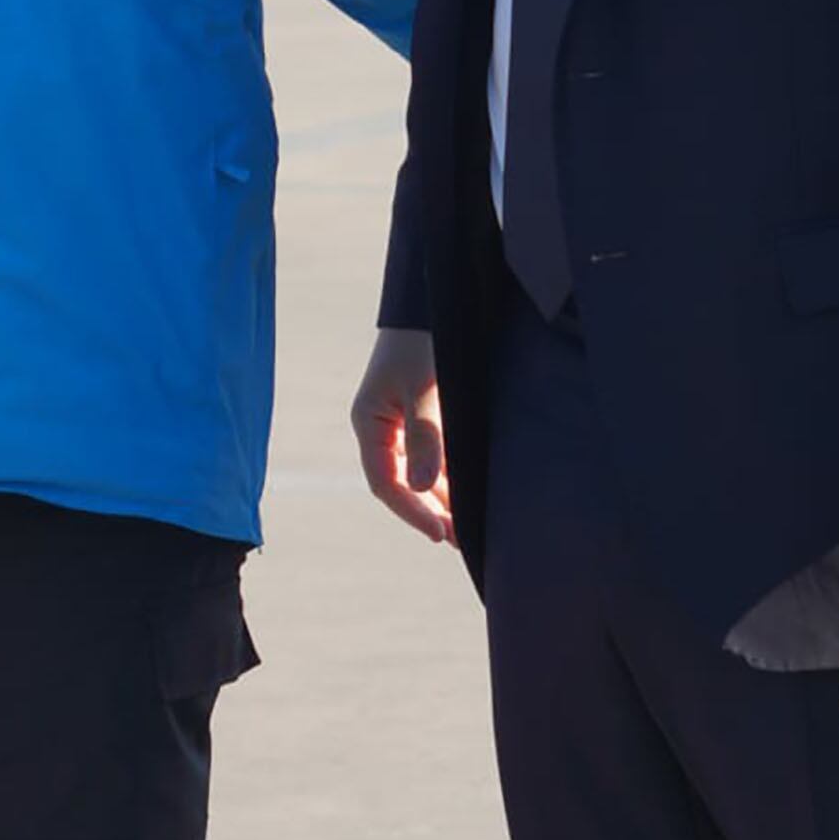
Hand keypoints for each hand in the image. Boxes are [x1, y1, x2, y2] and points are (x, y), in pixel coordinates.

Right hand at [350, 328, 455, 544]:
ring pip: (419, 472)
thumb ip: (426, 436)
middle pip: (402, 483)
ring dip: (441, 498)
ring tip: (468, 526)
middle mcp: (381, 426)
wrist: (434, 299)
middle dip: (429, 512)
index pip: (385, 482)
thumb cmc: (425, 340)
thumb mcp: (426, 388)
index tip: (439, 532)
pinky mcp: (422, 414)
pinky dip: (449, 476)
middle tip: (460, 540)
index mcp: (370, 421)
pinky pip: (432, 455)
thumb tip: (421, 487)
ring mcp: (401, 421)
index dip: (411, 512)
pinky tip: (468, 493)